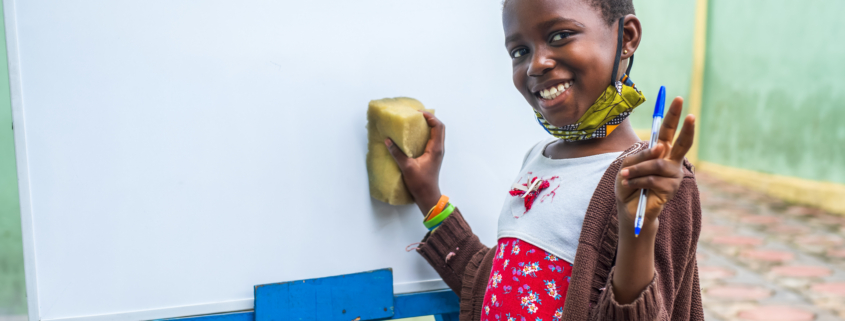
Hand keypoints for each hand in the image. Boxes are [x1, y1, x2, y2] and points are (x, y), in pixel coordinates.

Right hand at [385, 111, 444, 214]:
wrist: (428, 196)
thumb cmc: (420, 183)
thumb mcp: (407, 167)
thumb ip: (398, 153)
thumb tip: (388, 141)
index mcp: (435, 149)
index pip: (438, 127)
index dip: (430, 117)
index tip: (418, 114)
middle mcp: (439, 149)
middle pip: (439, 128)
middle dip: (430, 119)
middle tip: (417, 115)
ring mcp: (437, 153)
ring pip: (437, 134)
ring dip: (429, 126)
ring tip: (416, 122)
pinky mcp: (433, 156)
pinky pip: (432, 140)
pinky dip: (426, 134)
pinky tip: (415, 135)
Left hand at [615, 97, 695, 231]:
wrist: (629, 209)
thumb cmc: (629, 184)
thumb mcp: (627, 165)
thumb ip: (641, 155)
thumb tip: (661, 149)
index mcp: (660, 151)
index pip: (667, 130)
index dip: (673, 115)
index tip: (678, 98)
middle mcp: (671, 160)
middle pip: (683, 141)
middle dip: (686, 127)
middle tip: (691, 114)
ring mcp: (674, 174)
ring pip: (657, 164)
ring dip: (637, 170)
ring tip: (626, 176)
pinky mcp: (671, 188)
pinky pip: (653, 179)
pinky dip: (638, 181)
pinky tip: (633, 185)